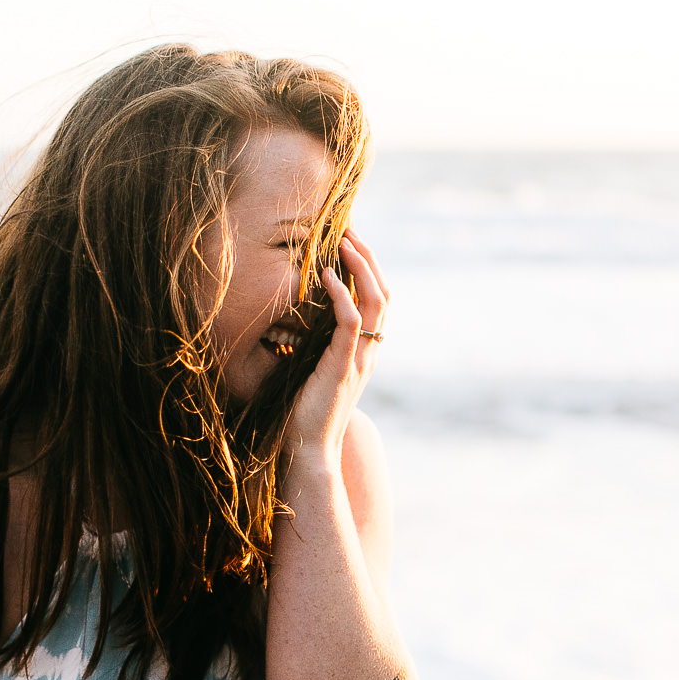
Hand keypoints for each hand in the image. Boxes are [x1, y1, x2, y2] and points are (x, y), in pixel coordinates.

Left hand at [286, 229, 390, 472]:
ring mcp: (359, 359)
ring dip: (361, 266)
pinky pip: (349, 322)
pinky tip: (325, 274)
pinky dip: (341, 294)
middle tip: (351, 229)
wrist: (308, 450)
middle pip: (383, 293)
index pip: (378, 300)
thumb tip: (294, 320)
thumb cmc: (304, 413)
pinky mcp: (342, 366)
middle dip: (369, 258)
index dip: (370, 268)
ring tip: (344, 240)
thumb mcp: (312, 370)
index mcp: (364, 351)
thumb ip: (315, 346)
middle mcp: (369, 351)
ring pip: (374, 301)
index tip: (351, 241)